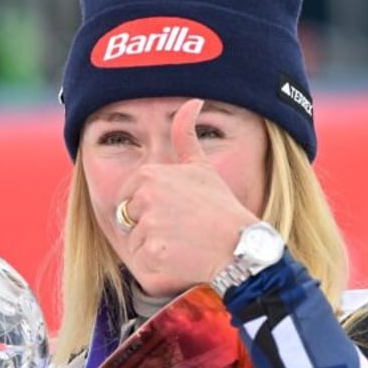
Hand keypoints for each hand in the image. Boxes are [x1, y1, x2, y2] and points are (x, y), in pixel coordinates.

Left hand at [118, 99, 259, 296]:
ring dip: (153, 248)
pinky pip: (142, 263)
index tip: (172, 213)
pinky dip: (158, 265)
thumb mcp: (202, 168)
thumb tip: (192, 101)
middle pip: (127, 220)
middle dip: (147, 228)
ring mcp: (147, 228)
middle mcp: (144, 199)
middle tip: (179, 230)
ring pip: (134, 243)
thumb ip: (185, 137)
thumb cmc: (220, 207)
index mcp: (149, 176)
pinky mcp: (151, 255)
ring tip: (183, 243)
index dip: (147, 208)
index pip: (127, 197)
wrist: (240, 246)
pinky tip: (181, 257)